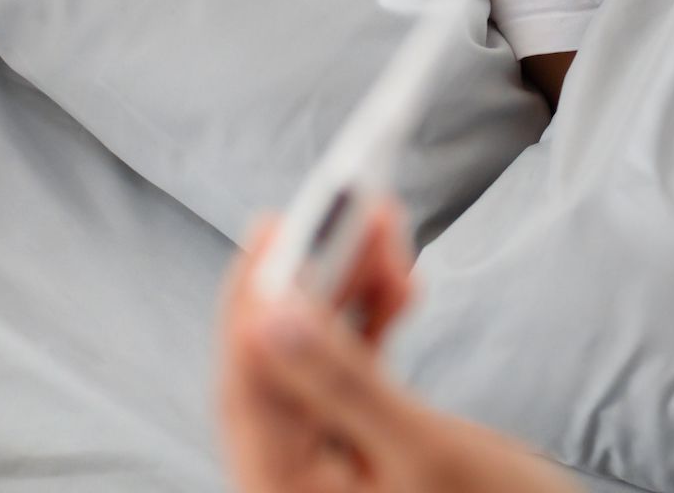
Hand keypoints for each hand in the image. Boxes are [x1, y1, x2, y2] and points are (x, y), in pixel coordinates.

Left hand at [218, 206, 578, 492]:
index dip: (256, 297)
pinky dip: (370, 322)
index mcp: (284, 491)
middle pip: (280, 360)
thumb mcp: (424, 452)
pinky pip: (347, 370)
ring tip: (384, 229)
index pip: (250, 381)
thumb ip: (345, 382)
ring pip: (314, 355)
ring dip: (346, 289)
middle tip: (345, 208)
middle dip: (312, 278)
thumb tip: (273, 316)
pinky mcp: (358, 446)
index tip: (279, 226)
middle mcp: (291, 478)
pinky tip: (400, 284)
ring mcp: (324, 463)